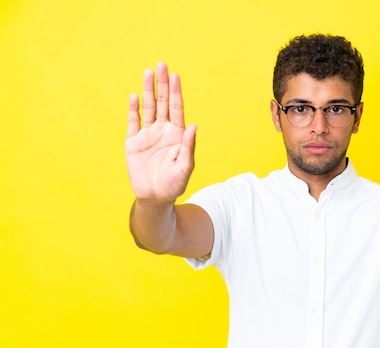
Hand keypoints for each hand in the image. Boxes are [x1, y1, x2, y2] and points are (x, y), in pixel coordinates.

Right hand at [125, 62, 196, 202]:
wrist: (155, 198)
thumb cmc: (174, 184)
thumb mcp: (185, 166)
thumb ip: (188, 146)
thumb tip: (193, 126)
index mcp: (177, 134)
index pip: (176, 108)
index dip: (176, 92)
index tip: (175, 75)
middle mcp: (163, 131)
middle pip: (162, 102)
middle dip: (162, 84)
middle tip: (161, 65)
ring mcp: (148, 135)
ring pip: (147, 108)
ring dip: (147, 90)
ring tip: (148, 72)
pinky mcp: (133, 142)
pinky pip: (133, 122)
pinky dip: (134, 109)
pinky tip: (134, 96)